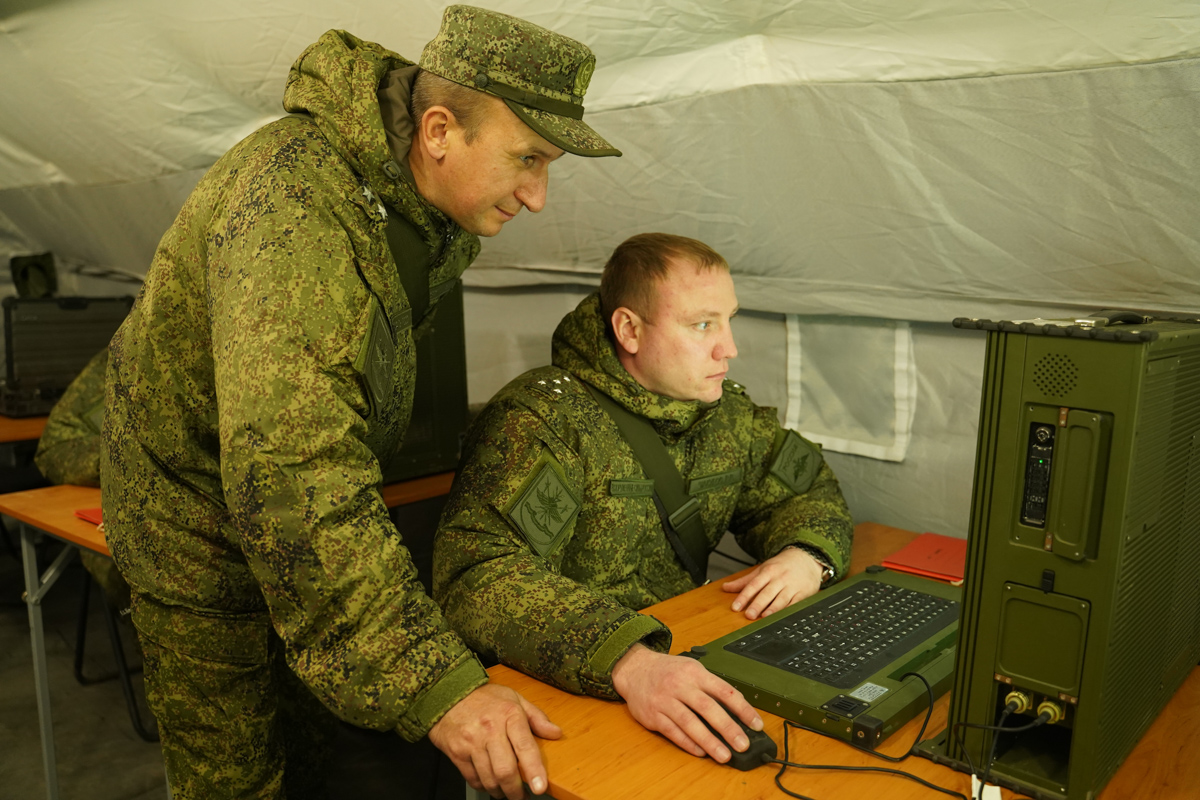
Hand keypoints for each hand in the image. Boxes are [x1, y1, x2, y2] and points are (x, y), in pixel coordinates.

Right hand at [428, 683, 561, 799]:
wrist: (448, 693)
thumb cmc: (484, 697)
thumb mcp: (514, 698)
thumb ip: (537, 717)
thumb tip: (556, 733)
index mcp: (509, 715)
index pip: (525, 747)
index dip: (534, 770)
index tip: (540, 787)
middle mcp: (490, 730)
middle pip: (505, 770)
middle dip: (516, 790)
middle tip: (522, 796)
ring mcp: (471, 743)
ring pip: (489, 778)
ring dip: (500, 791)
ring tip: (507, 791)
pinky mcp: (457, 753)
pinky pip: (473, 778)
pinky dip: (484, 786)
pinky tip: (490, 783)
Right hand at [611, 644, 762, 762]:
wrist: (634, 669)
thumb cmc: (668, 671)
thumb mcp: (691, 669)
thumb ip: (712, 686)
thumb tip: (738, 707)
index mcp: (694, 672)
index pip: (724, 691)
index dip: (743, 709)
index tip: (756, 724)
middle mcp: (679, 685)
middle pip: (707, 708)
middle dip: (727, 728)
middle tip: (742, 744)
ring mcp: (665, 700)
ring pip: (689, 723)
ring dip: (709, 741)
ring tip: (724, 755)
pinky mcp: (652, 715)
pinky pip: (673, 731)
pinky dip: (688, 743)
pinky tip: (701, 752)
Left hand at [721, 546, 822, 619]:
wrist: (807, 558)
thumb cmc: (782, 565)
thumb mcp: (762, 569)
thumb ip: (744, 581)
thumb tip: (725, 587)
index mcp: (768, 572)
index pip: (753, 585)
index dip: (743, 597)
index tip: (735, 607)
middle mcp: (779, 579)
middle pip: (766, 593)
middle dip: (757, 604)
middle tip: (748, 615)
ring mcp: (792, 586)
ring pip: (781, 599)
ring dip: (772, 609)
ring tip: (764, 617)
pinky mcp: (803, 593)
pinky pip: (795, 603)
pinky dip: (788, 610)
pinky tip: (782, 616)